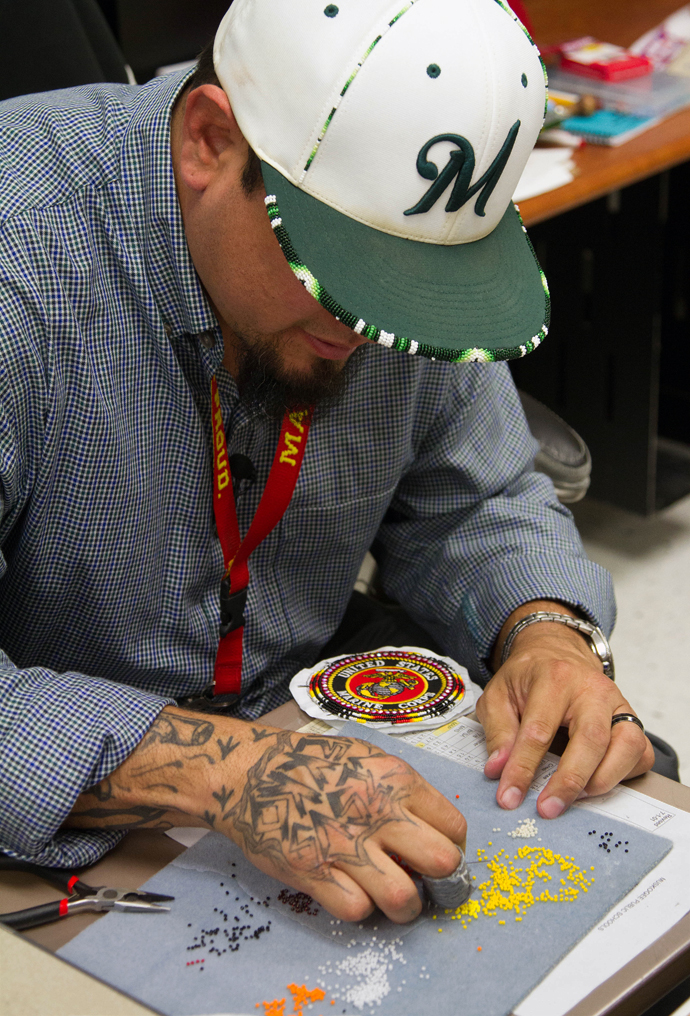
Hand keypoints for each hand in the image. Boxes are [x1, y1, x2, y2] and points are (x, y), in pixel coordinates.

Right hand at [67, 709, 465, 923]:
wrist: (250, 772)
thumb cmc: (311, 763)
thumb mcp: (367, 757)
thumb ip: (403, 790)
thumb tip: (436, 827)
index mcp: (395, 779)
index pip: (454, 826)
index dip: (453, 845)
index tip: (440, 851)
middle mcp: (376, 810)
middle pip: (443, 863)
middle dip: (442, 880)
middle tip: (426, 880)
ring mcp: (344, 843)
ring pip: (403, 898)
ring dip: (404, 905)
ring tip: (393, 895)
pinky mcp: (312, 871)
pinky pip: (356, 909)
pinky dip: (359, 907)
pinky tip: (351, 890)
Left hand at [476, 604, 654, 818]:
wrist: (557, 654)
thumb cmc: (528, 678)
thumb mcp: (498, 695)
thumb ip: (498, 731)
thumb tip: (498, 770)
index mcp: (555, 677)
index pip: (539, 730)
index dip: (522, 768)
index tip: (509, 796)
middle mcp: (593, 690)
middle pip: (592, 739)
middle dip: (569, 780)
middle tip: (548, 808)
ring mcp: (618, 705)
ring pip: (627, 746)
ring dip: (602, 780)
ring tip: (575, 798)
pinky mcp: (632, 721)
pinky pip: (641, 754)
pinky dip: (623, 775)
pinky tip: (596, 784)